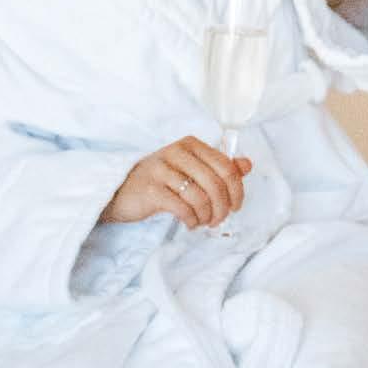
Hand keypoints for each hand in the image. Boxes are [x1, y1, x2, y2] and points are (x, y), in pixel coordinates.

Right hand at [101, 135, 251, 230]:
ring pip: (200, 197)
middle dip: (222, 207)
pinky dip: (192, 220)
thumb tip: (247, 165)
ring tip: (204, 222)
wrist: (120, 191)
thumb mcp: (190, 169)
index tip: (236, 206)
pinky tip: (190, 223)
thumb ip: (218, 166)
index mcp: (191, 144)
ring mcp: (162, 169)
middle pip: (215, 183)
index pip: (226, 166)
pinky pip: (182, 208)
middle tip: (219, 220)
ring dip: (207, 216)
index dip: (236, 190)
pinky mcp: (152, 190)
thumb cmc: (160, 180)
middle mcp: (177, 152)